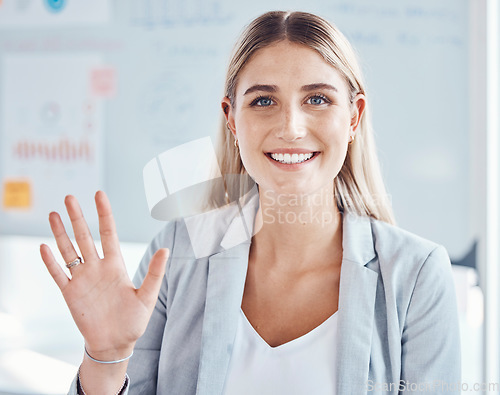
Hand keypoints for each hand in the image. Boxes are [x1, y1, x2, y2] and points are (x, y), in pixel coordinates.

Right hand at [40, 191, 167, 359]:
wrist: (115, 343)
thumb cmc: (133, 321)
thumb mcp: (147, 296)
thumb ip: (155, 273)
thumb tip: (166, 250)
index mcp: (115, 265)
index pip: (108, 232)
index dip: (103, 214)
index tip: (99, 195)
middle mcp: (97, 267)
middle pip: (85, 236)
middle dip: (77, 217)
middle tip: (70, 197)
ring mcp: (82, 279)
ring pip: (69, 250)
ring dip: (61, 233)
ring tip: (54, 214)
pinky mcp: (70, 293)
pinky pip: (58, 274)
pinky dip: (50, 262)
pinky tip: (44, 247)